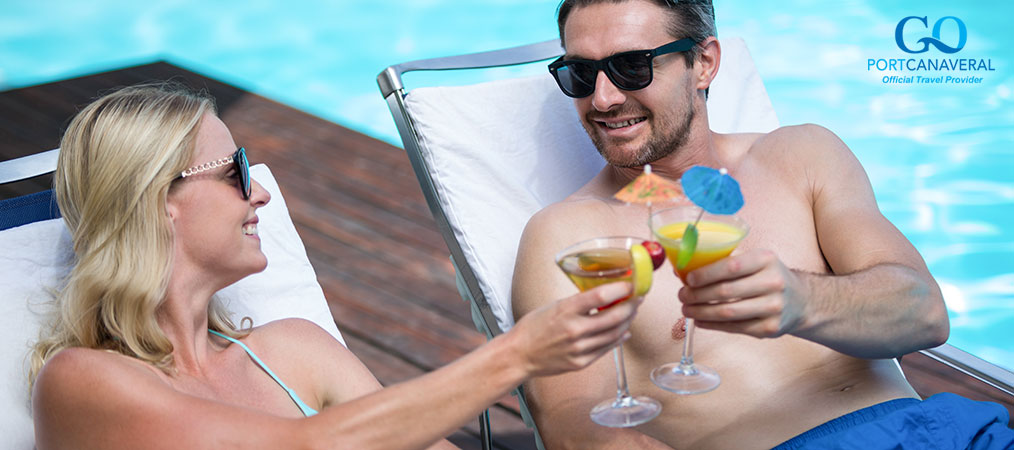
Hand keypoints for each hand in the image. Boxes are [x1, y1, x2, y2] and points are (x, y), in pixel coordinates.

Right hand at [510, 282, 641, 376]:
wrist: (519, 355)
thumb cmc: (534, 327)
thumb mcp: (554, 306)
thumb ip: (579, 303)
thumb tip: (604, 297)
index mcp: (565, 310)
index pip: (600, 296)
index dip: (621, 289)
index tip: (631, 284)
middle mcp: (575, 330)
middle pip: (614, 317)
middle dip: (631, 306)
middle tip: (638, 298)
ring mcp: (579, 349)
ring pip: (615, 334)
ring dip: (627, 321)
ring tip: (631, 312)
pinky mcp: (581, 363)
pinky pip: (607, 348)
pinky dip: (618, 338)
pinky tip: (624, 331)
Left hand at [678, 249, 806, 337]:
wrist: (801, 301)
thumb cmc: (767, 277)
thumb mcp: (754, 261)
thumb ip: (724, 262)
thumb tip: (683, 268)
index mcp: (766, 260)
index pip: (731, 266)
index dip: (706, 274)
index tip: (688, 279)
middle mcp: (773, 283)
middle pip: (725, 292)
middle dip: (697, 295)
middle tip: (682, 295)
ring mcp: (773, 307)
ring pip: (727, 313)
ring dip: (701, 312)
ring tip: (686, 309)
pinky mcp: (769, 328)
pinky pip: (734, 328)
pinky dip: (712, 324)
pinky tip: (700, 320)